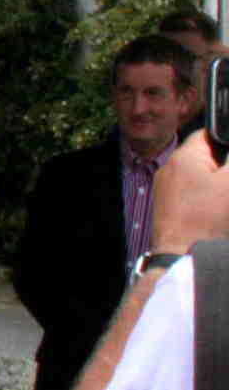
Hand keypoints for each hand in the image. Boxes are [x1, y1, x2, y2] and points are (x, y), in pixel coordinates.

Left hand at [151, 135, 228, 255]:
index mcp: (183, 157)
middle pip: (205, 157)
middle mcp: (169, 169)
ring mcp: (165, 189)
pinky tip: (215, 211)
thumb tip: (227, 155)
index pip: (207, 135)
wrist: (182, 254)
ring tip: (223, 199)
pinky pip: (190, 195)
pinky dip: (205, 198)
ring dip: (216, 184)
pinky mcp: (168, 208)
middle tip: (227, 184)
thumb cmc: (207, 217)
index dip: (226, 141)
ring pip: (198, 177)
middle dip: (223, 166)